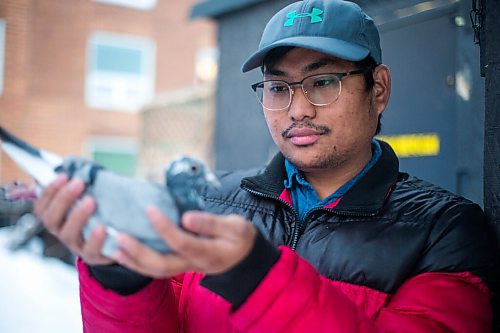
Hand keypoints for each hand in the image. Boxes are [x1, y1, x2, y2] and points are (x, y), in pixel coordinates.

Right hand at [34, 174, 112, 265]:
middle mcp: (62, 232)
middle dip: (63, 199)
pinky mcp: (93, 256)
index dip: (49, 191)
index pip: (42, 206)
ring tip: (91, 201)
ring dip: (77, 216)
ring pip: (68, 234)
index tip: (64, 176)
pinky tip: (102, 227)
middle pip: (52, 219)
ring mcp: (76, 246)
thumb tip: (77, 165)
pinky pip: (91, 250)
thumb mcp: (88, 199)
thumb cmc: (99, 215)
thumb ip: (82, 186)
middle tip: (79, 183)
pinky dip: (95, 239)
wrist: (116, 244)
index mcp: (57, 218)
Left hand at [112, 208, 256, 277]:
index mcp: (208, 252)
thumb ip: (211, 223)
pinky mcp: (179, 265)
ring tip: (114, 248)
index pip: (182, 242)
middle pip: (162, 265)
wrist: (244, 258)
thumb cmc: (240, 237)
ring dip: (133, 261)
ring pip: (155, 271)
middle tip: (120, 235)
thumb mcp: (236, 226)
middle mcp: (193, 264)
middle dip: (139, 251)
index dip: (164, 227)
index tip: (150, 209)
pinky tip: (123, 253)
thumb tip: (186, 218)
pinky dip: (137, 263)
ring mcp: (185, 268)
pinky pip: (155, 269)